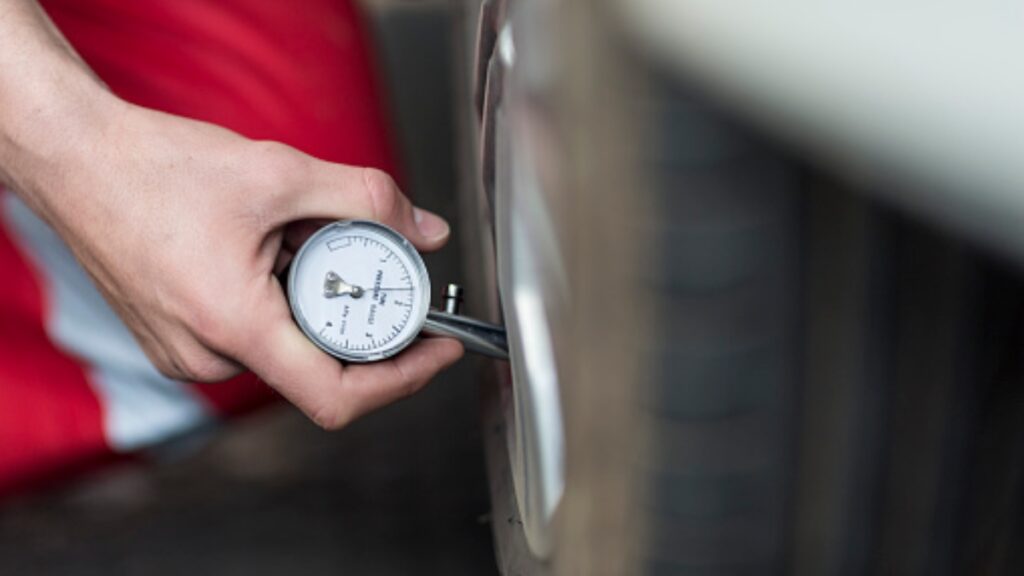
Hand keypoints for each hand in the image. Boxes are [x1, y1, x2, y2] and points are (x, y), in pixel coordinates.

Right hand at [11, 98, 463, 429]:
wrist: (76, 160)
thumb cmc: (155, 168)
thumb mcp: (281, 173)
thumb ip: (367, 200)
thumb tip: (426, 230)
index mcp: (234, 326)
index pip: (338, 398)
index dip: (402, 380)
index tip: (437, 353)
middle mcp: (206, 355)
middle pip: (319, 370)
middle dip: (362, 322)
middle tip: (382, 270)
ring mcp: (186, 352)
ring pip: (286, 349)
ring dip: (319, 306)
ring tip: (311, 243)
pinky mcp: (177, 338)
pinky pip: (251, 337)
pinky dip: (282, 303)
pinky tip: (276, 252)